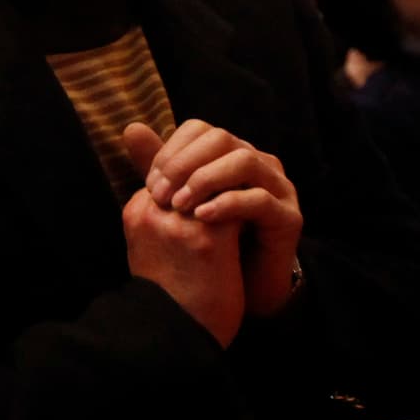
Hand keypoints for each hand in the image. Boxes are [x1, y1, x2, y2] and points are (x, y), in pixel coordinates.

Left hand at [126, 120, 302, 321]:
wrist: (239, 292)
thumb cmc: (207, 246)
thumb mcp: (179, 204)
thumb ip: (161, 169)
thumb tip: (131, 128)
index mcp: (230, 154)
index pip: (199, 130)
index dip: (171, 151)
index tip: (149, 183)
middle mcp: (257, 163)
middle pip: (221, 139)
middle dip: (184, 164)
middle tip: (160, 195)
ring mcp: (278, 188)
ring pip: (243, 161)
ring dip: (205, 179)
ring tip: (179, 207)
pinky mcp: (288, 217)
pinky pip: (259, 199)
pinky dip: (227, 204)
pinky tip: (202, 218)